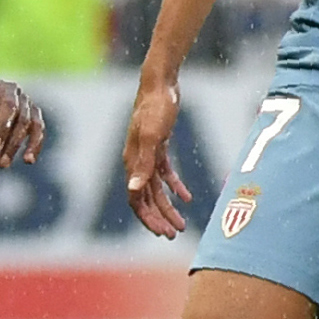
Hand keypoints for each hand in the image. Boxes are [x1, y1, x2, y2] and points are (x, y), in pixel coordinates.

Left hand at [0, 73, 44, 168]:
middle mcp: (9, 89)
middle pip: (10, 107)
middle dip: (1, 129)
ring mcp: (24, 101)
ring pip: (24, 122)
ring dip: (14, 144)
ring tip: (2, 164)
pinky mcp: (33, 116)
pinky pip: (38, 130)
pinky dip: (34, 145)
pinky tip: (28, 161)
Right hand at [125, 78, 189, 237]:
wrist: (160, 84)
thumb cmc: (155, 108)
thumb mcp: (152, 137)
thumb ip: (143, 164)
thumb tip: (134, 190)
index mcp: (131, 162)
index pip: (136, 199)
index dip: (148, 218)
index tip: (163, 233)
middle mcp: (135, 162)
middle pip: (145, 198)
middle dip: (158, 218)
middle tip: (174, 234)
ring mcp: (146, 154)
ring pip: (155, 189)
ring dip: (167, 207)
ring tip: (181, 223)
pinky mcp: (158, 146)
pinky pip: (165, 173)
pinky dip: (175, 186)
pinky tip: (187, 197)